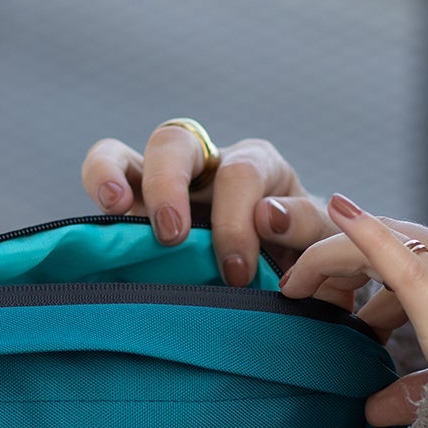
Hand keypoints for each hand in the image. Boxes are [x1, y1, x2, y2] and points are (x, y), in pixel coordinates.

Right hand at [81, 126, 337, 285]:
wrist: (294, 286)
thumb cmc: (309, 259)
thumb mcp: (325, 241)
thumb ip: (308, 225)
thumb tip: (268, 215)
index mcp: (258, 167)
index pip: (239, 174)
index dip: (236, 222)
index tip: (238, 274)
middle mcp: (207, 164)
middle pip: (177, 142)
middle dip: (170, 185)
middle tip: (173, 236)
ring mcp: (165, 185)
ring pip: (126, 153)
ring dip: (113, 175)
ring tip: (117, 208)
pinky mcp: (137, 210)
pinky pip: (108, 181)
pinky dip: (101, 188)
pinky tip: (102, 221)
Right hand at [279, 194, 427, 422]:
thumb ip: (408, 399)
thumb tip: (371, 411)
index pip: (398, 257)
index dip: (362, 232)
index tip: (335, 206)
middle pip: (395, 241)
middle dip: (342, 260)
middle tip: (307, 289)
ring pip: (417, 247)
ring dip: (377, 277)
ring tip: (357, 322)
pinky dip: (414, 277)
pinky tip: (400, 315)